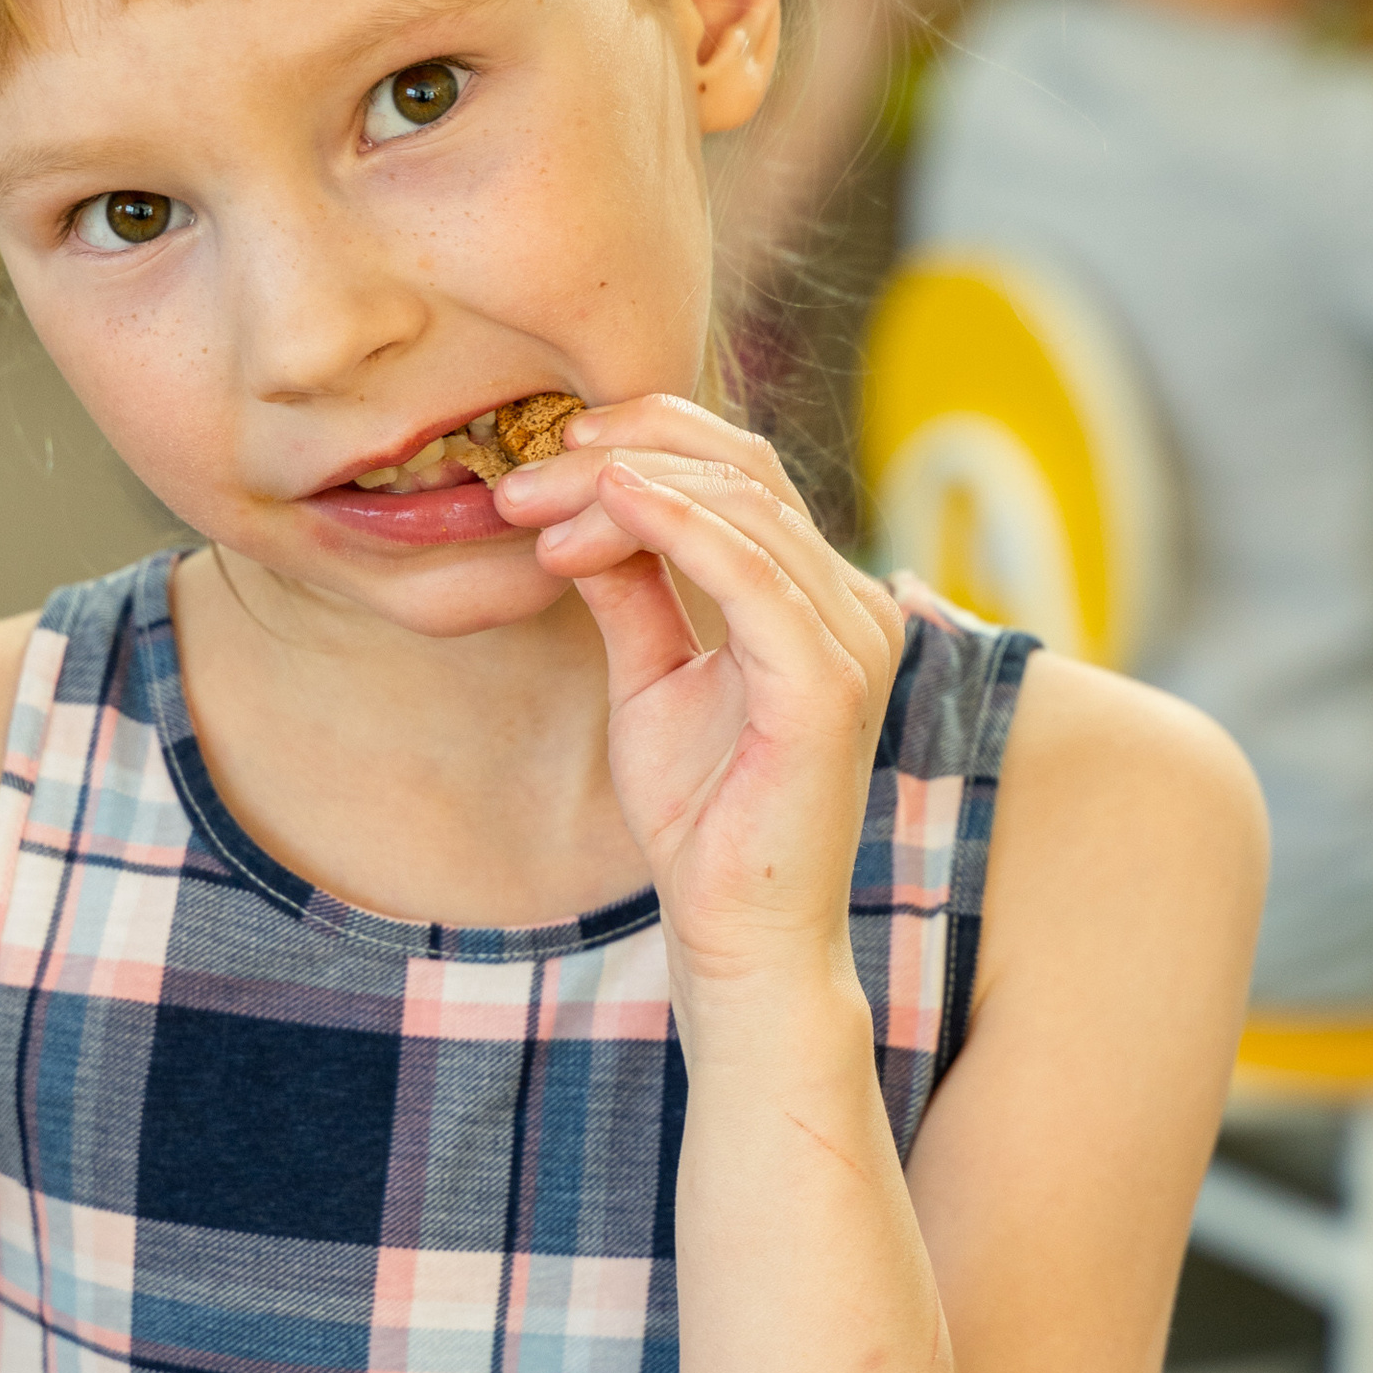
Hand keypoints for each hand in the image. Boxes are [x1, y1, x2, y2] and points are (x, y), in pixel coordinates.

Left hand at [494, 397, 904, 1012]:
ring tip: (533, 505)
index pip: (741, 471)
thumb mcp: (650, 678)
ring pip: (741, 503)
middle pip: (742, 467)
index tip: (540, 459)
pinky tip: (602, 510)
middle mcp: (851, 603)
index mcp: (818, 596)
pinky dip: (674, 524)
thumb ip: (634, 589)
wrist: (737, 933)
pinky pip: (752, 571)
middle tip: (520, 475)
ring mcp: (852, 640)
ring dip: (623, 486)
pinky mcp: (829, 685)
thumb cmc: (702, 820)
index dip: (643, 439)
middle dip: (620, 450)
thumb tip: (585, 505)